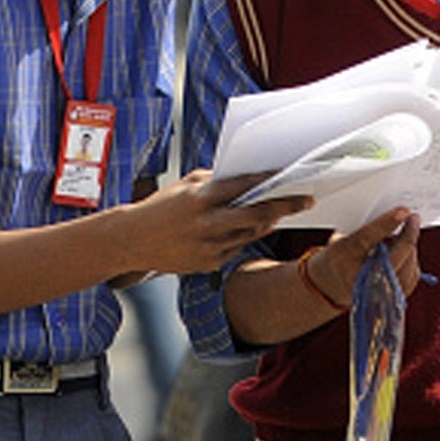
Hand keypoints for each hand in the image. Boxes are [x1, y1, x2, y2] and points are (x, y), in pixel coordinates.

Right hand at [134, 169, 311, 274]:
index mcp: (201, 197)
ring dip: (268, 222)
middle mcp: (207, 223)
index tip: (293, 176)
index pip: (245, 185)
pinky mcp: (208, 264)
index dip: (272, 181)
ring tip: (281, 211)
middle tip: (307, 200)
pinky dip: (246, 236)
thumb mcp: (188, 185)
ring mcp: (208, 246)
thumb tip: (252, 178)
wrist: (132, 240)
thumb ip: (218, 181)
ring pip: (251, 232)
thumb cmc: (162, 206)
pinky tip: (253, 227)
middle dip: (285, 206)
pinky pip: (237, 248)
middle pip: (257, 214)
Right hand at [307, 208, 424, 307]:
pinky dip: (411, 259)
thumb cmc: (340, 254)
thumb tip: (395, 216)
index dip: (387, 223)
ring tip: (406, 233)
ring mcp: (377, 293)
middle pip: (393, 257)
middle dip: (408, 236)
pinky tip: (404, 251)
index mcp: (343, 257)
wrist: (334, 285)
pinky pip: (411, 274)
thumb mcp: (342, 237)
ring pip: (406, 265)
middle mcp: (359, 279)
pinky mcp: (392, 299)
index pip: (367, 238)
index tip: (403, 211)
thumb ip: (365, 229)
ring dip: (410, 246)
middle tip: (414, 218)